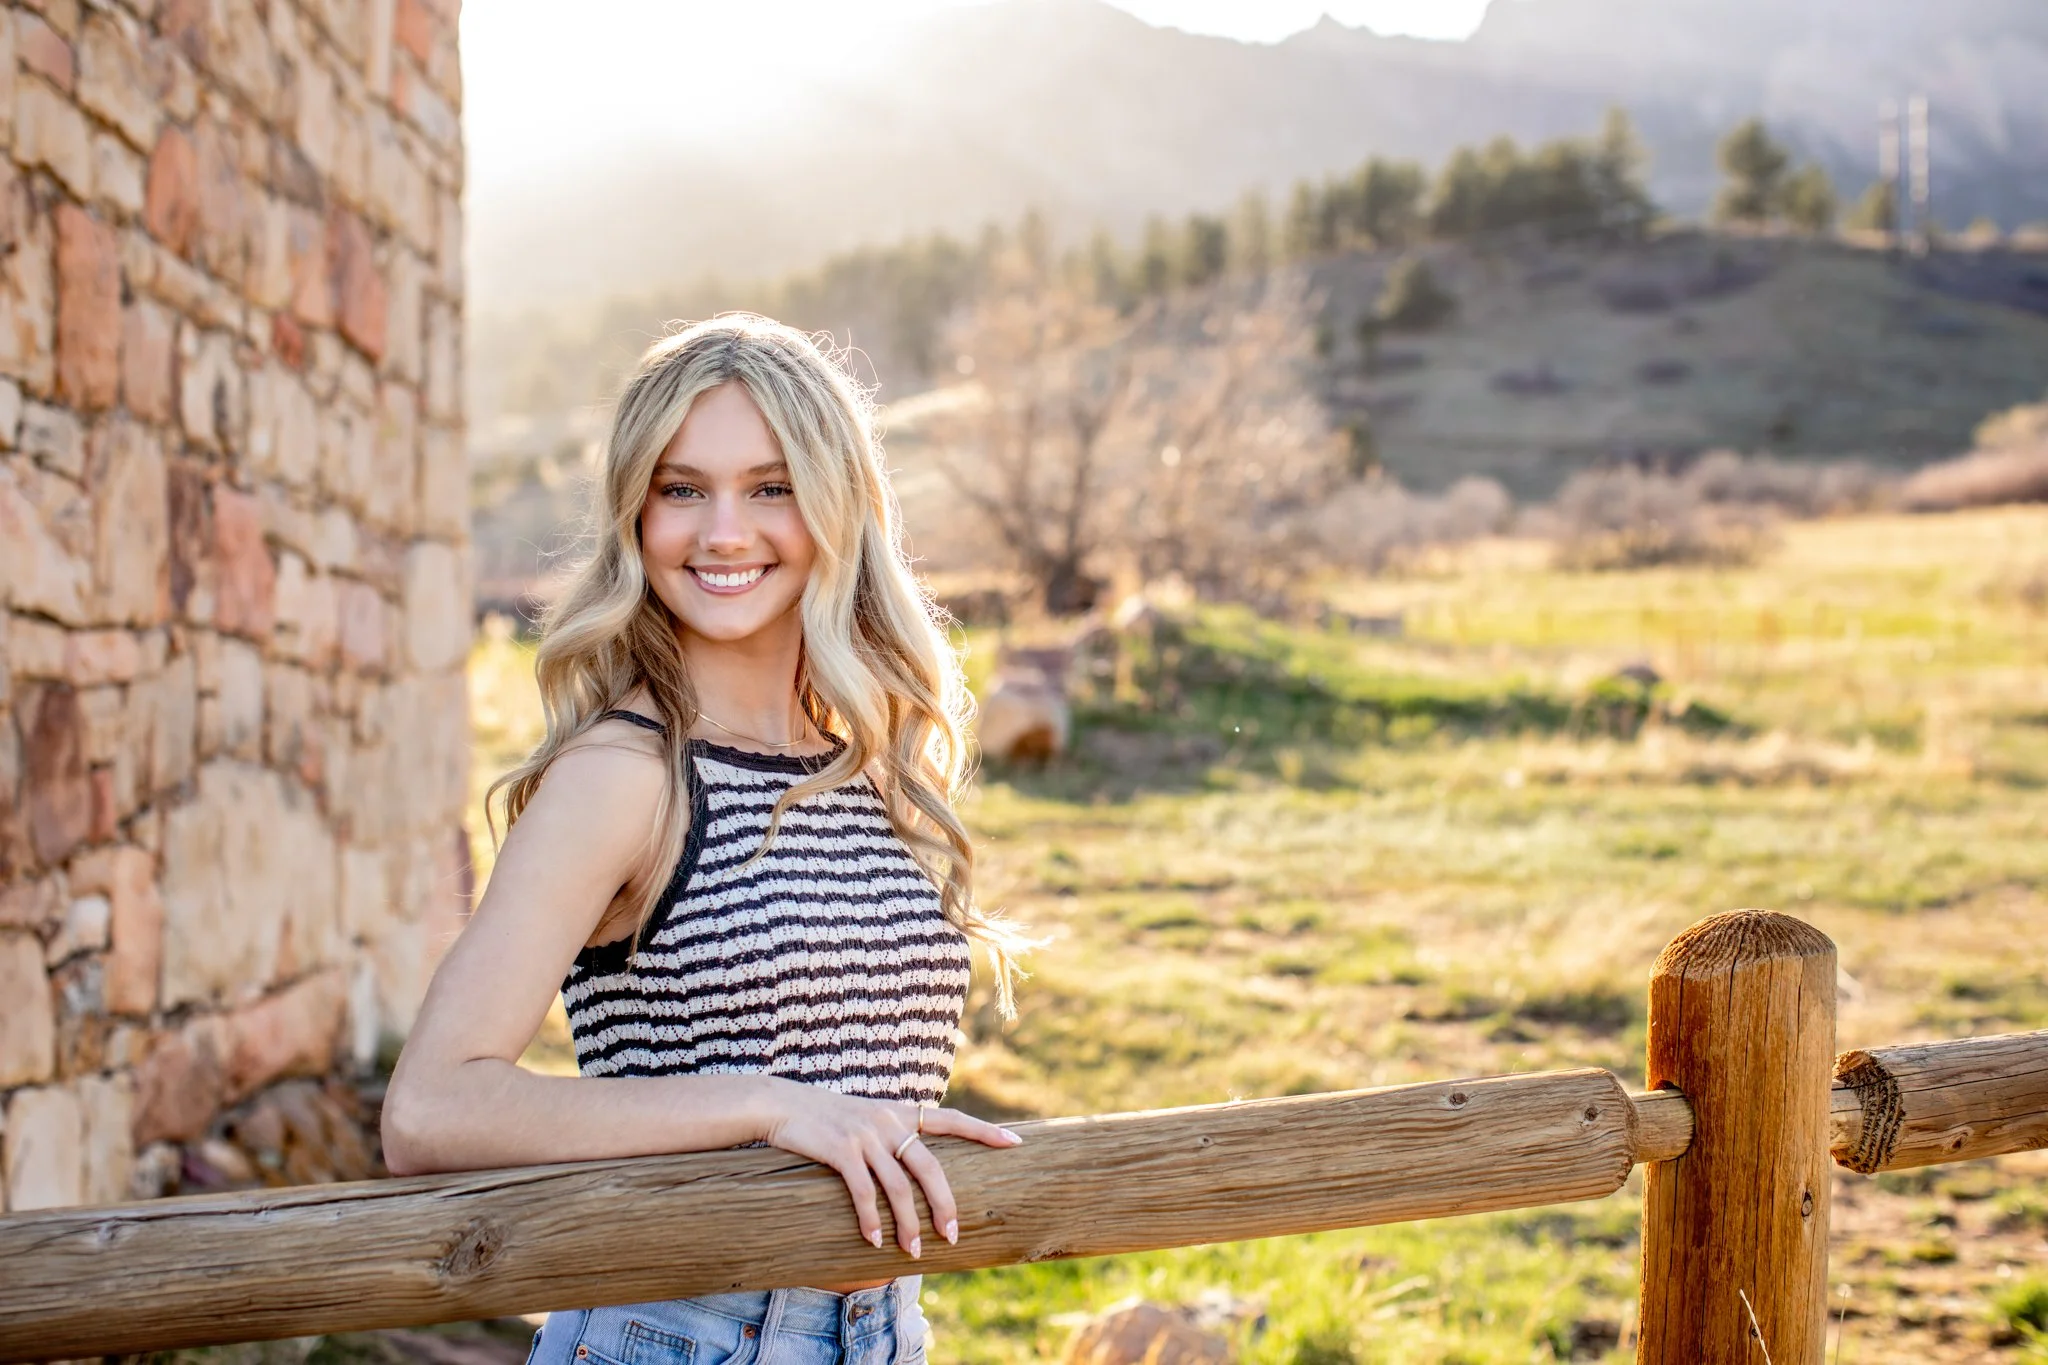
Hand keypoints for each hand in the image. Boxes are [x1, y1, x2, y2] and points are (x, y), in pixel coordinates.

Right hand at [758, 1081, 1021, 1256]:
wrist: (783, 1103)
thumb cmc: (827, 1118)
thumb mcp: (867, 1118)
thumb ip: (894, 1135)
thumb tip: (917, 1170)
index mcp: (902, 1112)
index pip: (952, 1120)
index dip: (984, 1132)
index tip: (1016, 1143)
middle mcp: (889, 1121)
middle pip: (930, 1166)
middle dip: (944, 1204)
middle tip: (952, 1235)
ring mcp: (866, 1134)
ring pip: (898, 1186)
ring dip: (907, 1223)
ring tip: (912, 1251)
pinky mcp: (841, 1149)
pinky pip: (863, 1191)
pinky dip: (870, 1218)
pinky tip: (873, 1240)